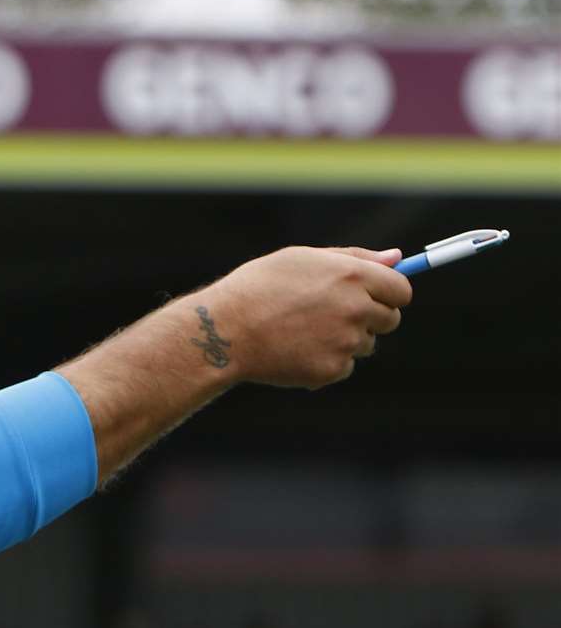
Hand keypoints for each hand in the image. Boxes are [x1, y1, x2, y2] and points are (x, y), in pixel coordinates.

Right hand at [183, 246, 412, 388]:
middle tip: (331, 317)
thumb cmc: (258, 287)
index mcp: (352, 275)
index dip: (389, 294)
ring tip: (303, 333)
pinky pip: (344, 366)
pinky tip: (296, 351)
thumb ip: (354, 257)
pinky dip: (326, 361)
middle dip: (369, 318)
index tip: (374, 298)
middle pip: (390, 320)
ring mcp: (346, 341)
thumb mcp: (303, 259)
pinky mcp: (332, 369)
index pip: (401, 290)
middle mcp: (356, 308)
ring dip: (345, 340)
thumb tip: (398, 258)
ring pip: (365, 344)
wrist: (224, 330)